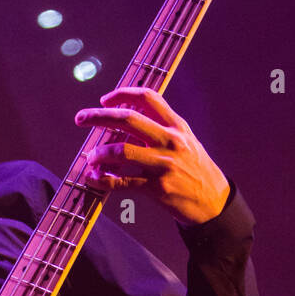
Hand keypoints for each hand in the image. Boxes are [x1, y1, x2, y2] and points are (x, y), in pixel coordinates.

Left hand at [75, 86, 229, 225]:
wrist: (213, 201)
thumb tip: (126, 116)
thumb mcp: (185, 140)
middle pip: (127, 119)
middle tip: (81, 118)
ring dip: (98, 153)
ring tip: (90, 158)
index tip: (104, 100)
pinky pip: (121, 182)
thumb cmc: (194, 169)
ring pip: (120, 151)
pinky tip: (93, 179)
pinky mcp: (157, 188)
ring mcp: (164, 164)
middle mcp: (170, 141)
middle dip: (98, 116)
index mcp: (176, 125)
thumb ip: (161, 127)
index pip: (148, 98)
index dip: (122, 94)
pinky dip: (102, 180)